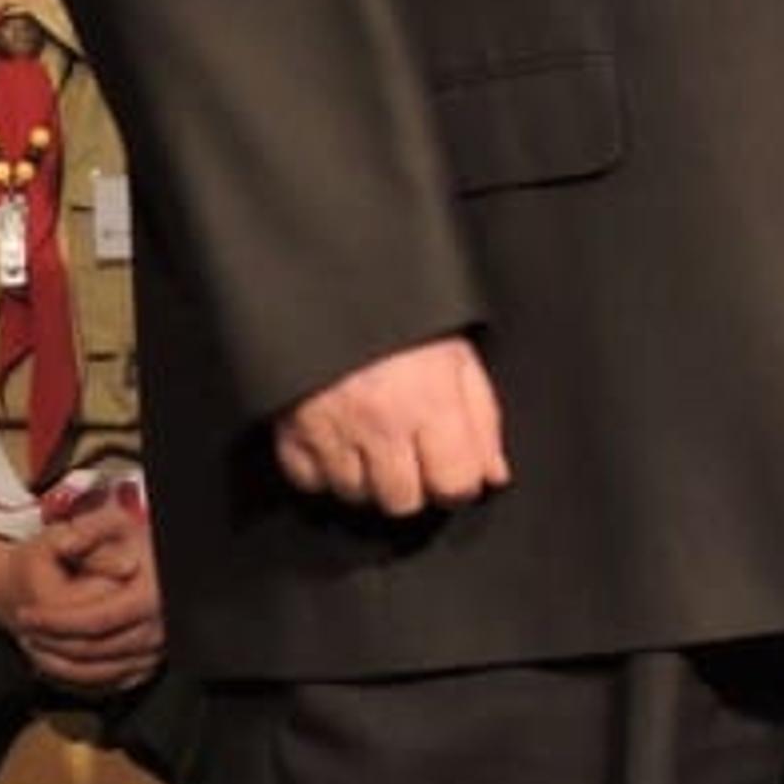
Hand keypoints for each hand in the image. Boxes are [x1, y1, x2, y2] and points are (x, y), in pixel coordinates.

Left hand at [0, 504, 164, 695]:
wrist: (159, 564)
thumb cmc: (134, 543)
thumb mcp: (115, 522)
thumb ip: (90, 527)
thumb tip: (69, 542)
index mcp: (153, 596)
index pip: (94, 620)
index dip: (54, 622)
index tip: (24, 615)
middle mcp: (160, 629)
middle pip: (92, 649)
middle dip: (51, 644)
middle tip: (23, 632)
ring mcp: (156, 652)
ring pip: (97, 672)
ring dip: (58, 664)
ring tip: (33, 645)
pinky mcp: (149, 667)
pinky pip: (107, 683)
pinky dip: (76, 678)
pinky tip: (54, 661)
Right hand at [272, 336, 508, 514]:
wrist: (331, 281)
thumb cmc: (404, 314)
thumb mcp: (458, 353)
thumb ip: (481, 417)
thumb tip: (494, 474)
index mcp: (431, 401)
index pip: (454, 484)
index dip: (459, 482)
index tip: (455, 470)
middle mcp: (382, 424)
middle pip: (403, 502)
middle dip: (414, 485)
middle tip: (412, 454)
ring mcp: (332, 431)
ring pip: (355, 496)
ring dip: (368, 479)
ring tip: (374, 441)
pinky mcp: (290, 432)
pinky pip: (310, 480)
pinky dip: (323, 470)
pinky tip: (338, 441)